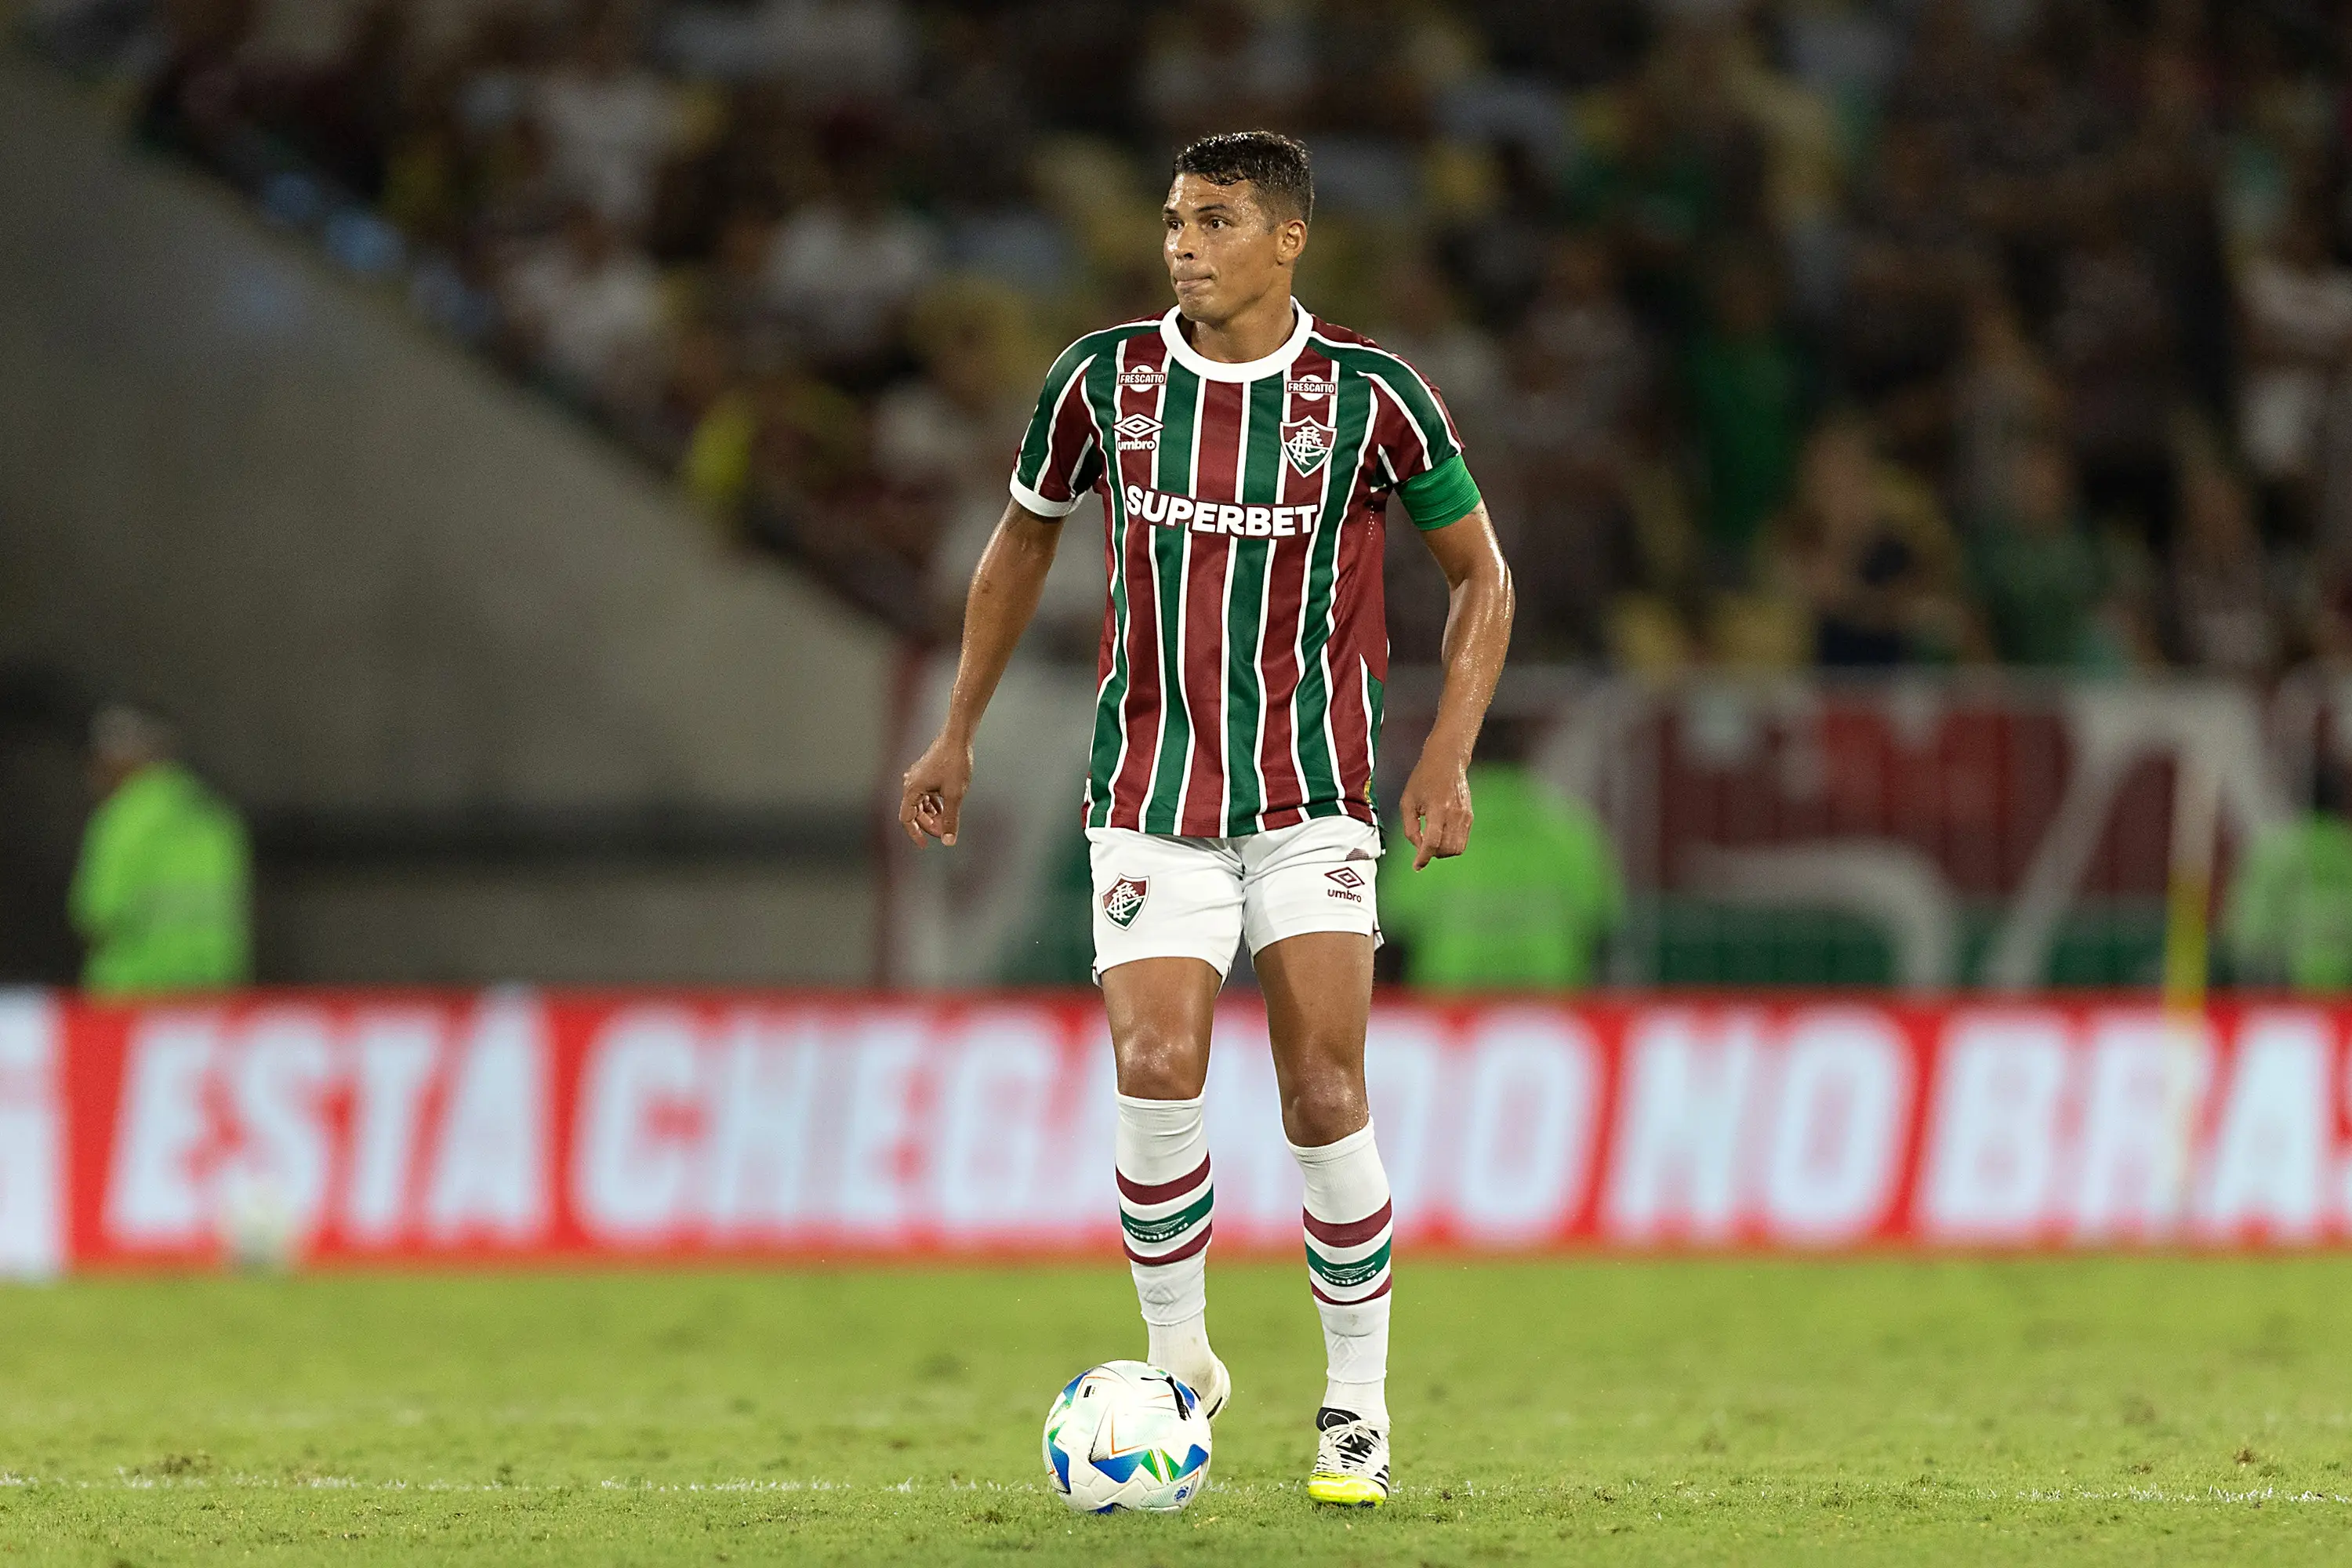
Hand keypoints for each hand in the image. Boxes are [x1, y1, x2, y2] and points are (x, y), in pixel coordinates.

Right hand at [898, 733, 973, 847]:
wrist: (957, 737)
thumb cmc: (955, 763)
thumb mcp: (955, 795)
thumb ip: (950, 820)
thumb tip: (948, 841)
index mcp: (912, 789)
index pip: (907, 819)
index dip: (916, 834)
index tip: (925, 845)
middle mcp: (910, 783)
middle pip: (914, 812)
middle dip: (929, 824)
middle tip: (945, 831)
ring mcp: (917, 777)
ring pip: (921, 803)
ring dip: (932, 814)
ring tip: (946, 820)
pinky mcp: (925, 772)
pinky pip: (925, 794)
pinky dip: (934, 803)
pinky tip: (945, 808)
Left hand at [1397, 753, 1471, 869]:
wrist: (1446, 761)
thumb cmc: (1423, 779)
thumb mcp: (1407, 801)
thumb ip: (1410, 828)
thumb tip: (1417, 847)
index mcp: (1437, 808)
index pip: (1433, 842)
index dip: (1423, 857)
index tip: (1417, 866)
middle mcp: (1454, 814)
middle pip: (1446, 849)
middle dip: (1433, 854)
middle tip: (1422, 848)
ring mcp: (1465, 815)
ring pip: (1457, 848)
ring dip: (1443, 852)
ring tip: (1432, 842)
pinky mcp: (1470, 816)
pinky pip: (1462, 840)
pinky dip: (1451, 844)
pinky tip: (1441, 836)